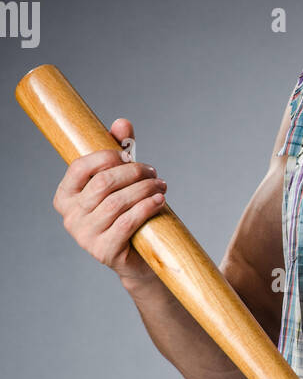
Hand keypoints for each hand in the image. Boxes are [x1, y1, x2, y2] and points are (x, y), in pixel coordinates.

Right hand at [52, 118, 166, 288]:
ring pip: (116, 203)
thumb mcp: (120, 181)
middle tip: (153, 172)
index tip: (129, 155)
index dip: (106, 157)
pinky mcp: (103, 251)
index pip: (80, 167)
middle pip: (103, 184)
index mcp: (65, 196)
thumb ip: (118, 150)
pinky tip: (159, 200)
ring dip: (144, 189)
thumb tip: (121, 123)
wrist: (137, 256)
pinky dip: (146, 208)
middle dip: (133, 173)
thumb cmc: (125, 212)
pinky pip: (126, 223)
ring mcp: (84, 236)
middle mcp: (69, 217)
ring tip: (161, 186)